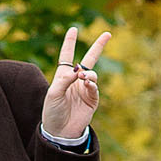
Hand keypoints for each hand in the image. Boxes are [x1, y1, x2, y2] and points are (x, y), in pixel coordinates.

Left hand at [41, 27, 109, 141]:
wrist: (60, 131)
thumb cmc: (52, 112)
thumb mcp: (53, 93)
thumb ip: (64, 79)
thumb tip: (79, 69)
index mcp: (63, 76)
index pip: (67, 55)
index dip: (70, 42)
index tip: (73, 29)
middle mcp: (75, 80)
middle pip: (88, 59)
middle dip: (98, 47)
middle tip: (107, 34)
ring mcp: (85, 89)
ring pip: (92, 74)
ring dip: (88, 74)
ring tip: (83, 78)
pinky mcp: (92, 99)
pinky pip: (94, 88)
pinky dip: (92, 84)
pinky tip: (87, 84)